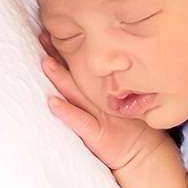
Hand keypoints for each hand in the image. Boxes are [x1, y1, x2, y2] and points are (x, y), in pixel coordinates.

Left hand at [38, 32, 165, 171]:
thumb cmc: (130, 130)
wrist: (145, 154)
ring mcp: (100, 116)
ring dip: (60, 77)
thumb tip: (87, 69)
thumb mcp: (119, 103)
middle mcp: (101, 99)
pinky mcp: (98, 134)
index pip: (83, 67)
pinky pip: (80, 121)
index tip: (51, 33)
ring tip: (45, 62)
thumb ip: (106, 88)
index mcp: (105, 91)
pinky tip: (52, 102)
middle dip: (59, 55)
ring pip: (76, 93)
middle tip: (42, 37)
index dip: (67, 51)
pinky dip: (66, 112)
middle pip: (76, 73)